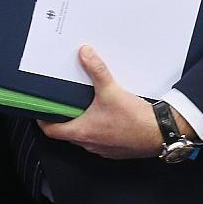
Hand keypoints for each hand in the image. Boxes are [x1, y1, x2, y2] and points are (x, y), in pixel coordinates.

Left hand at [38, 45, 196, 158]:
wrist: (160, 132)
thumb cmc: (135, 119)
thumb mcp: (111, 90)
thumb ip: (96, 70)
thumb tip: (85, 54)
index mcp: (82, 132)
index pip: (51, 131)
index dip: (43, 120)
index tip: (42, 111)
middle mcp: (90, 144)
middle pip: (67, 133)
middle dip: (64, 119)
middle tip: (64, 104)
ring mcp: (103, 149)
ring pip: (84, 137)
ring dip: (82, 125)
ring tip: (85, 107)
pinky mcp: (115, 150)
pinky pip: (100, 141)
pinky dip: (98, 130)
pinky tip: (106, 117)